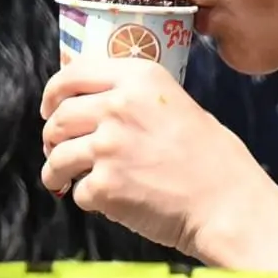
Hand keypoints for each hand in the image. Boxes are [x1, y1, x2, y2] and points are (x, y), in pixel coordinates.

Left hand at [40, 56, 277, 270]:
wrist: (227, 203)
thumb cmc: (212, 159)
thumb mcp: (177, 105)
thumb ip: (135, 99)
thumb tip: (92, 105)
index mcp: (139, 78)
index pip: (73, 73)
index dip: (54, 92)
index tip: (50, 107)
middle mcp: (119, 105)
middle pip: (60, 116)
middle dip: (51, 135)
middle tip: (56, 147)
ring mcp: (108, 146)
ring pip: (57, 155)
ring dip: (56, 169)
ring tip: (64, 180)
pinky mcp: (104, 185)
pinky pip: (77, 190)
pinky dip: (88, 198)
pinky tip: (108, 200)